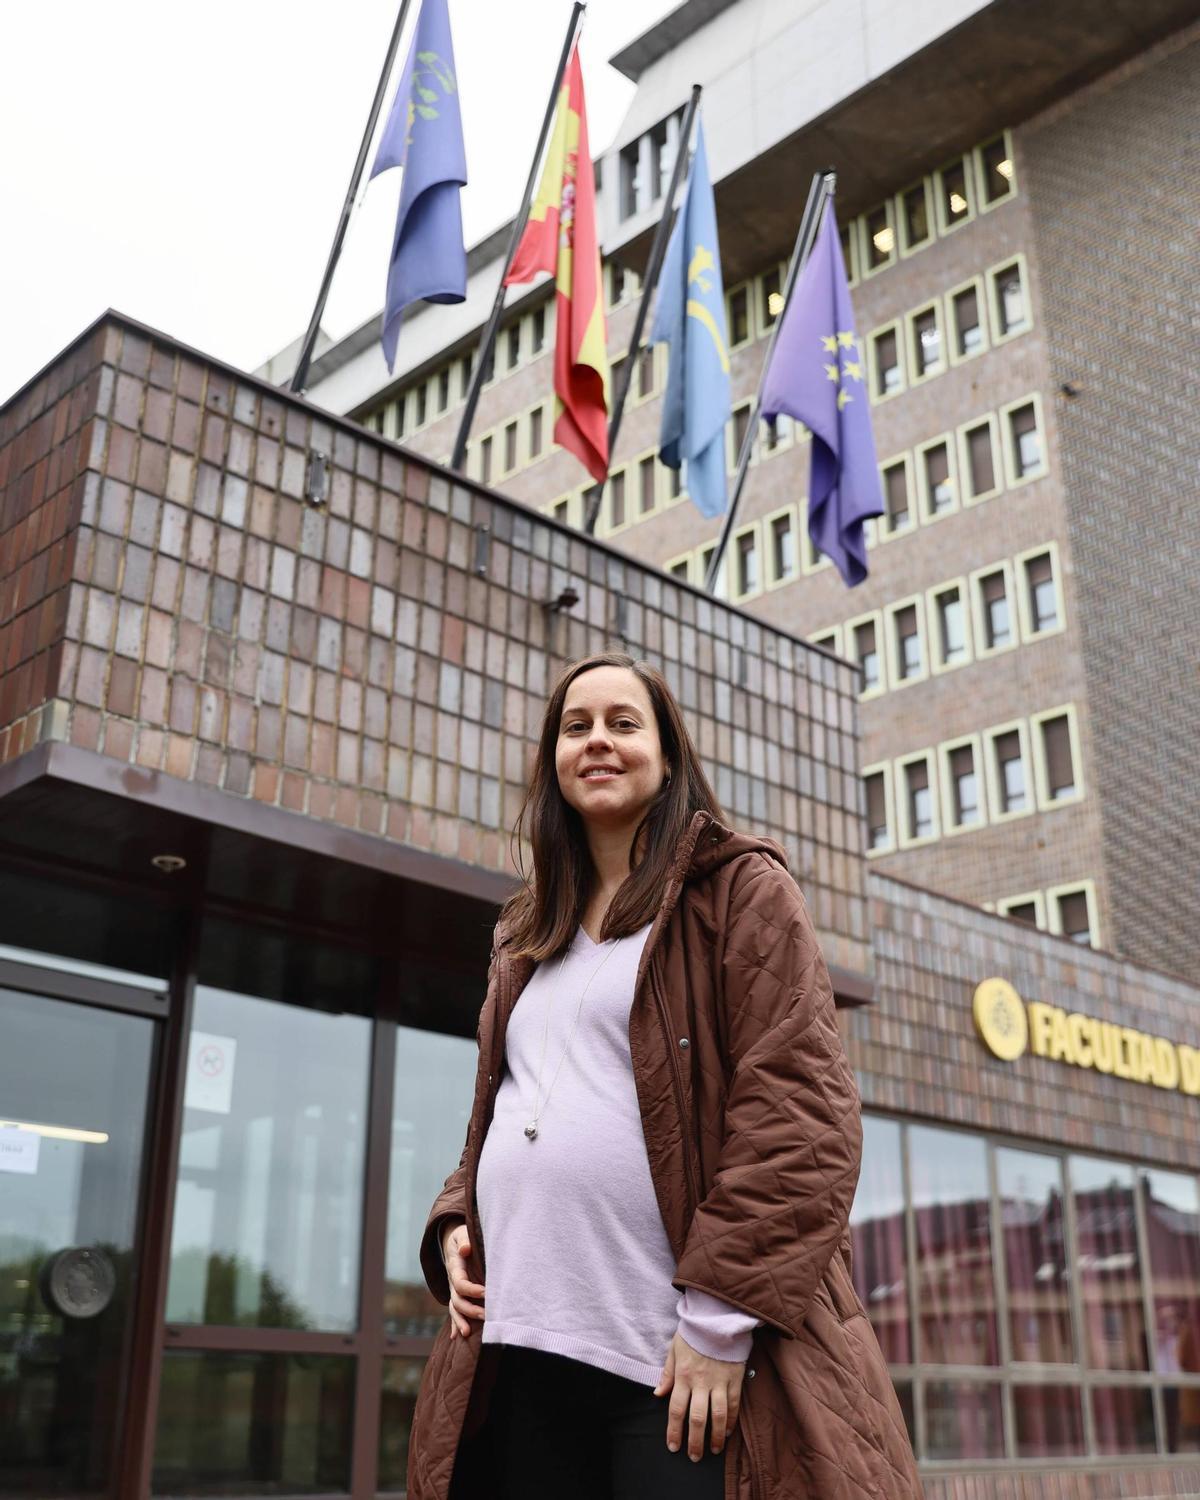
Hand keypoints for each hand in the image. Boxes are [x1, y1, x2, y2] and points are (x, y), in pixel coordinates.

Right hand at [440, 1220, 484, 1338]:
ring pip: (454, 1308)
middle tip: (486, 1316)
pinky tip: (456, 1337)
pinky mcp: (456, 1294)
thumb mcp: (462, 1233)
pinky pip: (454, 1310)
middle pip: (457, 1300)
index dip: (472, 1290)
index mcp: (455, 1267)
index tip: (486, 1292)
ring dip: (460, 1321)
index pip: (460, 1284)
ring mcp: (453, 1289)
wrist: (453, 1240)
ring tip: (467, 1333)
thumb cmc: (462, 1235)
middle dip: (470, 1310)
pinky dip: (454, 1323)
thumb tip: (466, 1250)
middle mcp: (452, 1281)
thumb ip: (464, 1240)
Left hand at [654, 1331, 744, 1460]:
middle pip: (697, 1418)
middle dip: (695, 1441)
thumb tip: (657, 1394)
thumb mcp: (674, 1349)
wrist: (717, 1316)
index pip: (676, 1409)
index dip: (674, 1431)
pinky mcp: (735, 1378)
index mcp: (683, 1375)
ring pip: (718, 1415)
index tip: (673, 1446)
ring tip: (713, 1450)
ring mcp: (719, 1381)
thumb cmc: (693, 1333)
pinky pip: (734, 1403)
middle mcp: (700, 1381)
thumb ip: (667, 1373)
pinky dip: (732, 1420)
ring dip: (715, 1436)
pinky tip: (728, 1431)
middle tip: (694, 1457)